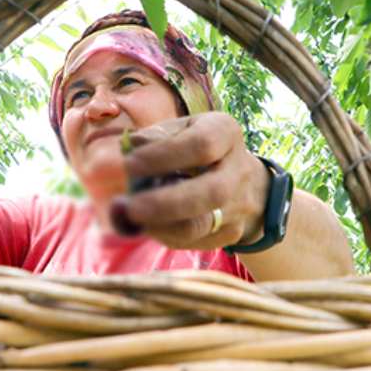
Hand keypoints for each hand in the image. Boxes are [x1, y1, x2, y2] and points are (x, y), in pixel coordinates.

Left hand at [110, 112, 269, 251]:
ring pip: (201, 225)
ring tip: (129, 216)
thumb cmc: (196, 147)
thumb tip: (130, 145)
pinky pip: (193, 241)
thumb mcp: (180, 130)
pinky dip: (164, 234)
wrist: (242, 180)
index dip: (163, 156)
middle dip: (164, 203)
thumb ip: (157, 135)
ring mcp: (238, 205)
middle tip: (127, 206)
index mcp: (225, 133)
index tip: (129, 164)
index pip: (201, 145)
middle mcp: (239, 170)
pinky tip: (147, 224)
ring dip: (159, 224)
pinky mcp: (231, 233)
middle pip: (211, 192)